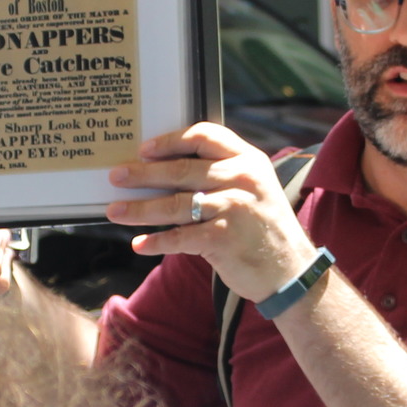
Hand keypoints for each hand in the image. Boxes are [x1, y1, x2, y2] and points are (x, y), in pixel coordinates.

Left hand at [104, 122, 319, 303]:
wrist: (291, 271)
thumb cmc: (264, 229)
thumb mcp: (253, 189)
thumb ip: (221, 175)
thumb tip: (166, 172)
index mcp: (248, 160)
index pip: (204, 136)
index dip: (170, 141)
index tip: (144, 149)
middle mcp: (242, 179)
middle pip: (181, 170)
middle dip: (143, 174)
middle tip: (117, 176)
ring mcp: (234, 208)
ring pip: (175, 204)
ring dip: (140, 209)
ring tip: (115, 211)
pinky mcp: (225, 239)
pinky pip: (181, 237)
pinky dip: (157, 242)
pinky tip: (139, 245)